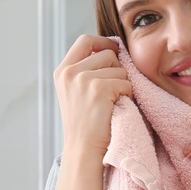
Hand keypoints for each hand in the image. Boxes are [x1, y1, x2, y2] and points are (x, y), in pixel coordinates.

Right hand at [54, 34, 128, 160]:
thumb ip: (84, 70)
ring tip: (112, 102)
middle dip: (116, 69)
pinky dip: (128, 94)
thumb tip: (111, 49)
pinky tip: (117, 107)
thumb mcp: (74, 91)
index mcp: (62, 71)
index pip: (85, 40)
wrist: (83, 149)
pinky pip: (126, 82)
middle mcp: (70, 72)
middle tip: (112, 90)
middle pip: (106, 53)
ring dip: (122, 84)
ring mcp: (83, 79)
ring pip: (119, 68)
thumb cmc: (84, 123)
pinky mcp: (100, 89)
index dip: (103, 41)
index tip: (113, 50)